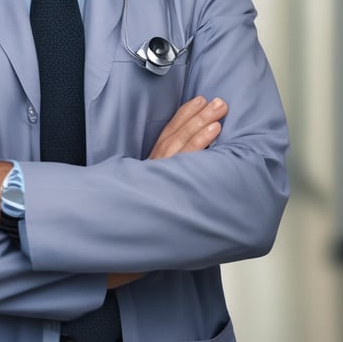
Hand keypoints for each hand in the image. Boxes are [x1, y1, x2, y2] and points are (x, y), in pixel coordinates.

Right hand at [108, 96, 226, 287]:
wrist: (123, 241)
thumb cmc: (140, 219)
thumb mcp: (149, 192)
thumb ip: (163, 178)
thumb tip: (184, 167)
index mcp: (150, 165)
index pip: (167, 134)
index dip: (183, 116)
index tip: (198, 101)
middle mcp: (154, 167)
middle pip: (177, 134)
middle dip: (198, 115)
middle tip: (218, 101)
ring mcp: (161, 175)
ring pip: (183, 142)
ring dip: (202, 123)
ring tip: (219, 110)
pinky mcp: (168, 184)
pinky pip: (187, 160)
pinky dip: (200, 143)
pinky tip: (214, 132)